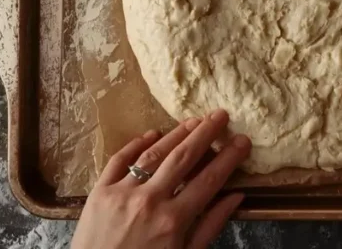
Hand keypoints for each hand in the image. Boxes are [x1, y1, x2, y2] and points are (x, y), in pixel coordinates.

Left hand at [72, 109, 250, 248]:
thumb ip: (210, 226)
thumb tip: (235, 197)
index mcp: (174, 221)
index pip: (209, 180)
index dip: (228, 158)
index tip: (242, 141)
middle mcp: (149, 201)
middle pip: (182, 158)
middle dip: (205, 134)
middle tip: (221, 115)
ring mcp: (121, 194)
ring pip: (153, 155)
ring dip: (175, 134)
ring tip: (194, 120)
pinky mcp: (99, 193)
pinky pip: (118, 161)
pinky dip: (136, 145)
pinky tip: (153, 134)